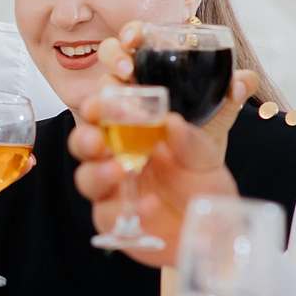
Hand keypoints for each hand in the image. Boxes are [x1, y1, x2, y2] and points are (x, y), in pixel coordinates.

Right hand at [71, 43, 255, 265]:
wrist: (211, 230)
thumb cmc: (204, 184)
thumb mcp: (210, 154)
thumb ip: (203, 132)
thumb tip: (192, 110)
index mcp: (137, 124)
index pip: (115, 87)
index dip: (114, 67)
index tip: (128, 65)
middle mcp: (118, 149)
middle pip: (87, 126)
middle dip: (90, 118)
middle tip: (99, 114)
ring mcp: (110, 184)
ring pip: (84, 171)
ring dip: (96, 167)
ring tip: (118, 168)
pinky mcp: (111, 217)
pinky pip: (106, 211)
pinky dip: (124, 207)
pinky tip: (150, 205)